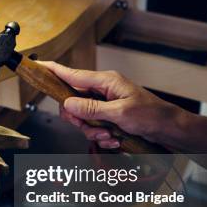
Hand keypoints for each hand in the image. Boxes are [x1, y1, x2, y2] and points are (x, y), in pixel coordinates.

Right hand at [39, 61, 185, 148]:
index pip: (72, 74)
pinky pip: (93, 125)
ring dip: (92, 131)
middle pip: (72, 102)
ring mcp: (104, 103)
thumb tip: (68, 104)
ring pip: (81, 117)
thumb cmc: (152, 115)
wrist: (170, 129)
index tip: (36, 65)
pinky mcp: (108, 115)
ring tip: (109, 137)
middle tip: (92, 129)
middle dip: (79, 120)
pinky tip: (114, 140)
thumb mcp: (120, 113)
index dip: (52, 70)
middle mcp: (102, 90)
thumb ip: (92, 108)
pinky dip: (101, 136)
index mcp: (105, 81)